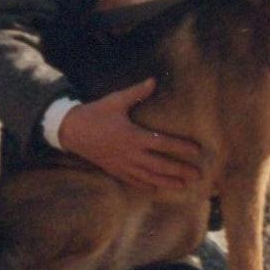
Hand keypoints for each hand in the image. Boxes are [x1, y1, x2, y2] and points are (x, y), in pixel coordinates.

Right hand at [59, 78, 201, 190]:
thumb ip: (137, 92)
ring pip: (148, 177)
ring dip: (167, 182)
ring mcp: (121, 164)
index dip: (181, 147)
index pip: (162, 143)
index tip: (197, 151)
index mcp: (132, 136)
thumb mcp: (116, 100)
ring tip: (183, 186)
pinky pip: (132, 181)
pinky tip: (156, 189)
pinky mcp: (113, 169)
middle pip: (159, 165)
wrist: (71, 131)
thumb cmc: (95, 113)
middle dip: (179, 170)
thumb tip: (153, 80)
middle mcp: (129, 153)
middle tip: (198, 175)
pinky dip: (145, 185)